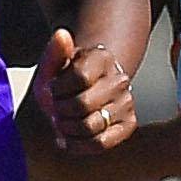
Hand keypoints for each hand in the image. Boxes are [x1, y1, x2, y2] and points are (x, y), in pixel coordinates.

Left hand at [37, 27, 135, 152]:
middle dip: (60, 112)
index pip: (79, 78)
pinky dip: (78, 145)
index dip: (58, 89)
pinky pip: (101, 143)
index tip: (52, 90)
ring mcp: (127, 102)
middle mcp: (120, 79)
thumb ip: (54, 52)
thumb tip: (62, 34)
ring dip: (67, 129)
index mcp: (102, 58)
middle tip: (54, 111)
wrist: (80, 95)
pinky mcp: (129, 124)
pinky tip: (66, 139)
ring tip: (61, 124)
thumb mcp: (52, 65)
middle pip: (83, 104)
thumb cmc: (62, 81)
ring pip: (91, 126)